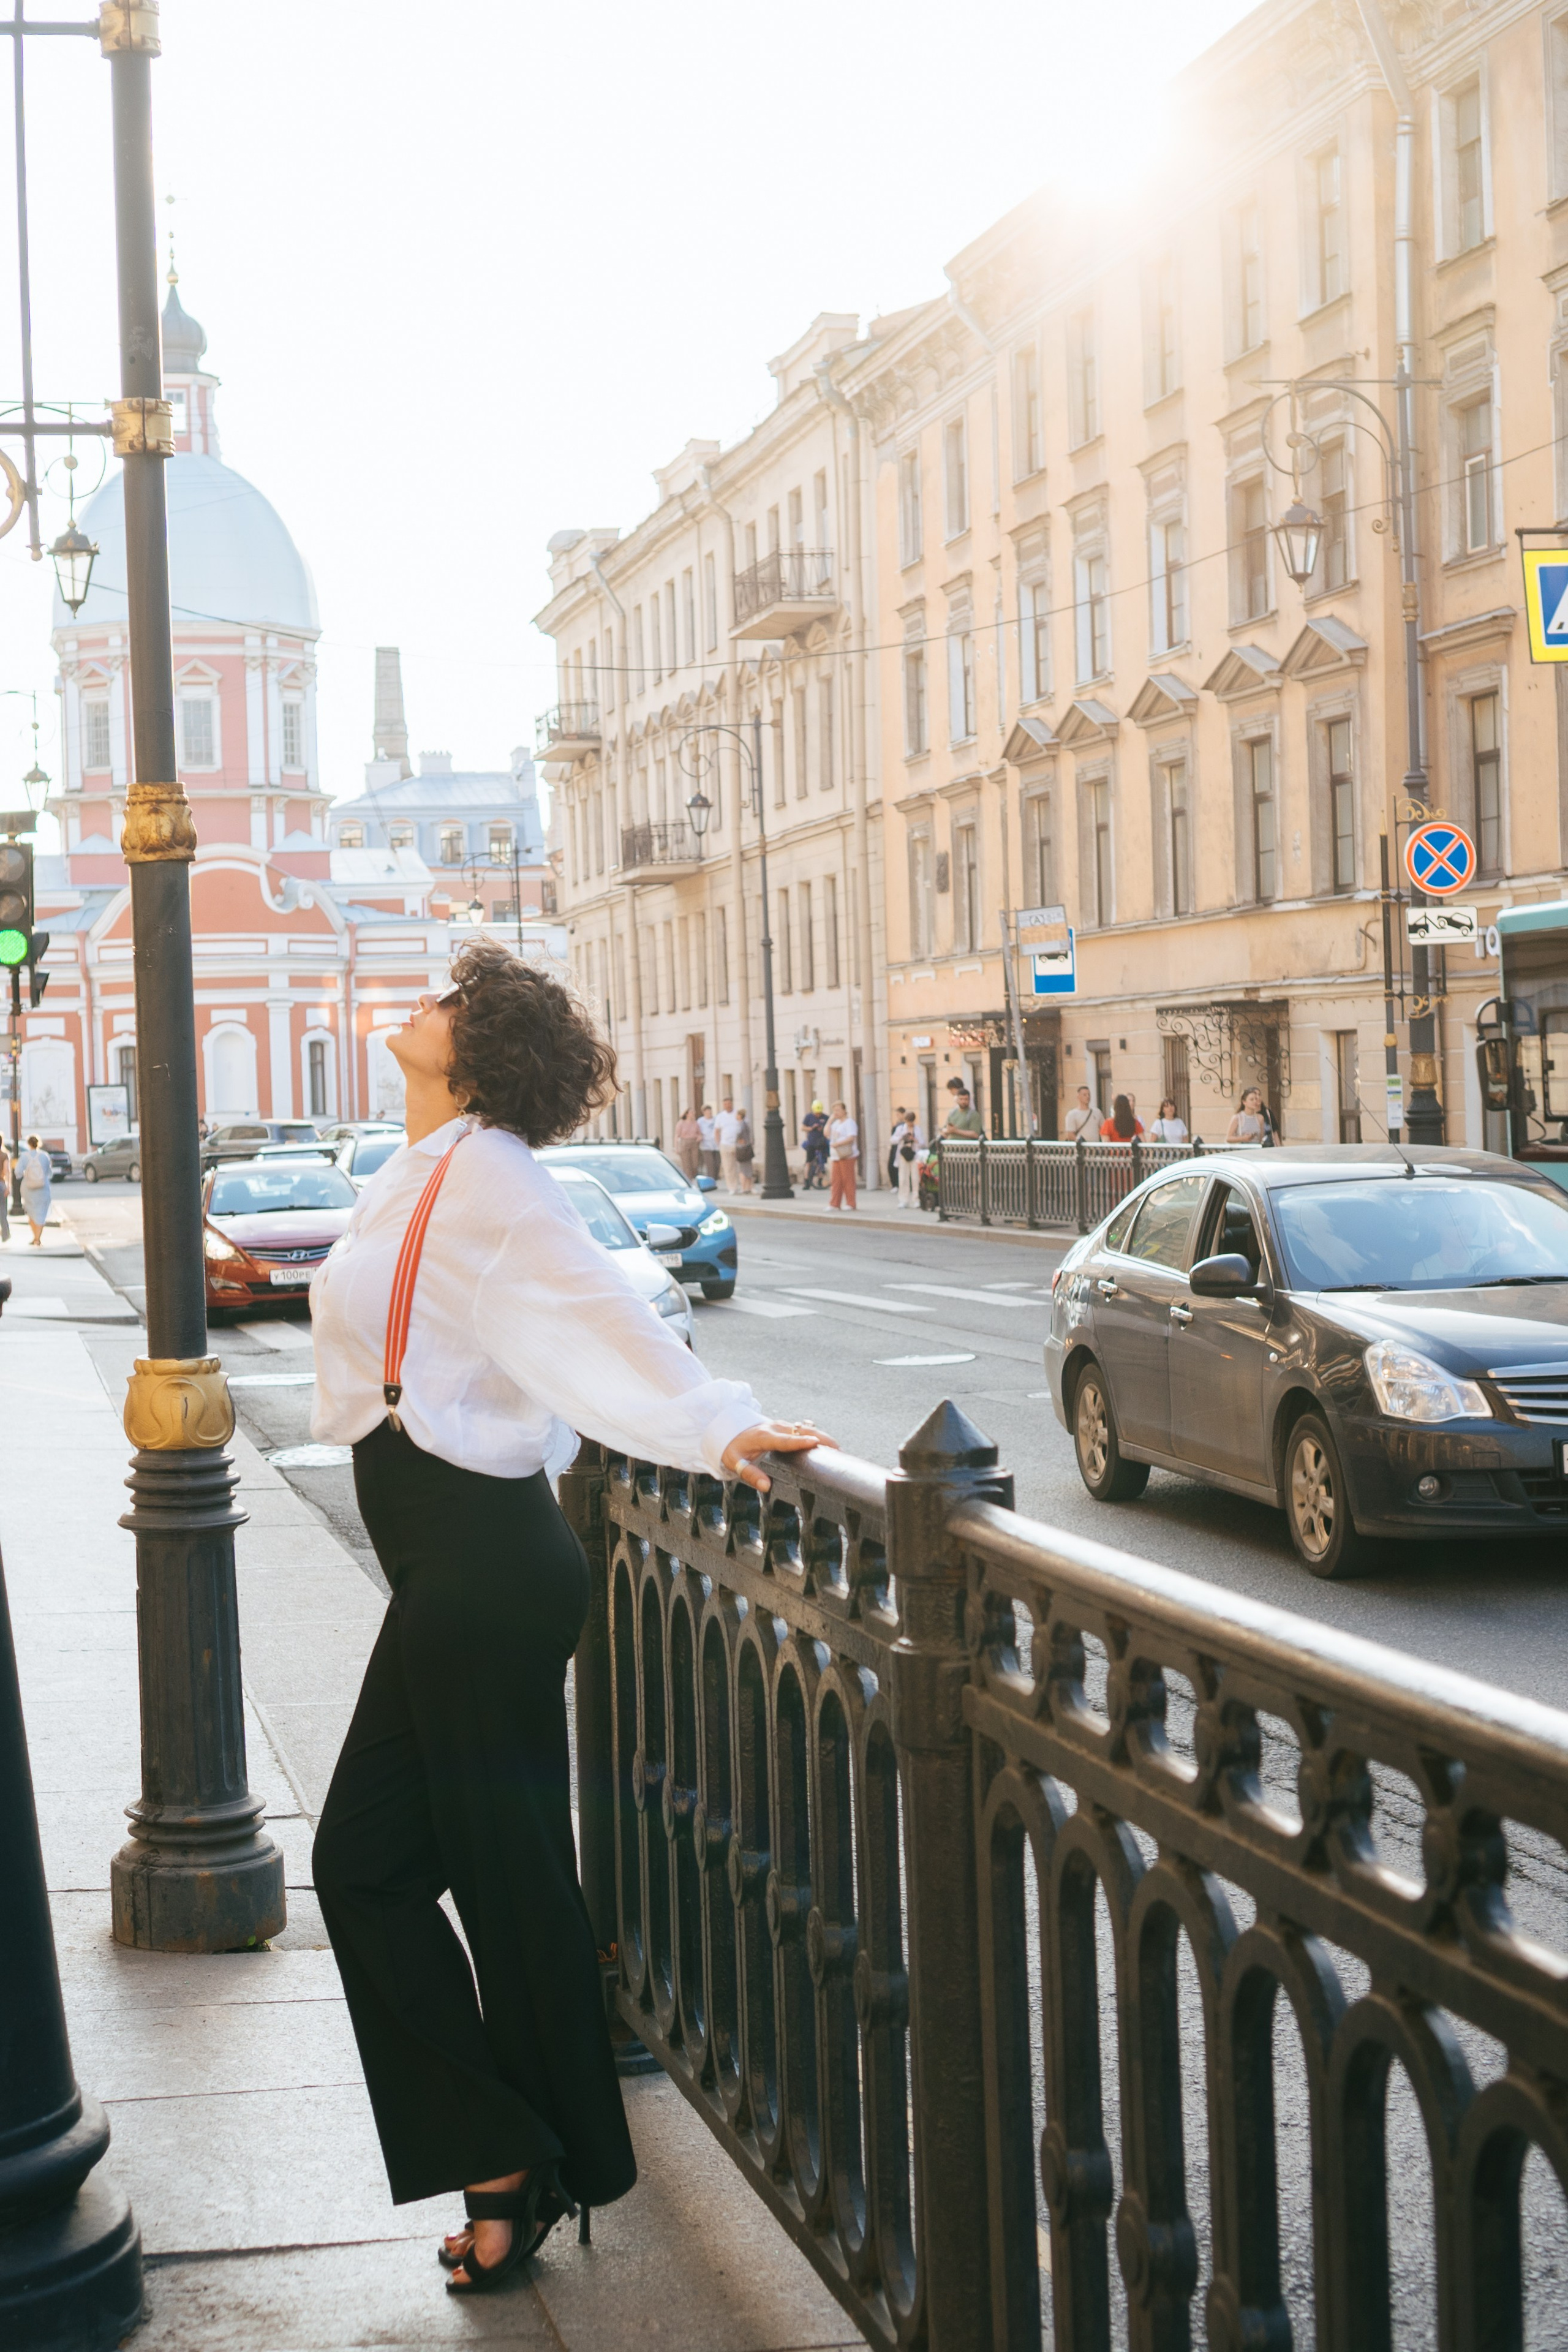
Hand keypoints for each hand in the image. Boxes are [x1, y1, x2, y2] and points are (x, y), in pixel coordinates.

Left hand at [721, 1417, 835, 1492]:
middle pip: (801, 1431)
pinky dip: (817, 1434)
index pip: (785, 1440)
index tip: (815, 1443)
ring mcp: (782, 1425)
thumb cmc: (733, 1448)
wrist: (729, 1429)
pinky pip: (803, 1429)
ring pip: (806, 1428)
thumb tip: (766, 1486)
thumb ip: (750, 1474)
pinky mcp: (785, 1426)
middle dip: (820, 1438)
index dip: (800, 1441)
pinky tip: (829, 1444)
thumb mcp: (735, 1462)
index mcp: (764, 1437)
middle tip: (837, 1449)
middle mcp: (775, 1428)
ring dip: (822, 1436)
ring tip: (838, 1449)